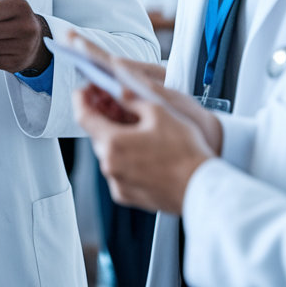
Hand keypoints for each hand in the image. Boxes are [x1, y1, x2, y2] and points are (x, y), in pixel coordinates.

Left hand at [71, 34, 220, 214]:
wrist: (203, 188)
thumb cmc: (186, 153)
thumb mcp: (160, 112)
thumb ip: (132, 99)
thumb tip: (119, 91)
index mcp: (114, 143)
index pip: (83, 115)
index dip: (82, 98)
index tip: (85, 90)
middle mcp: (110, 166)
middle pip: (97, 134)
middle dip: (103, 117)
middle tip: (115, 104)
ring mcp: (117, 183)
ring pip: (108, 153)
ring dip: (116, 138)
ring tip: (137, 129)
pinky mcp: (127, 196)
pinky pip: (118, 171)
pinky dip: (124, 159)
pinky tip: (144, 152)